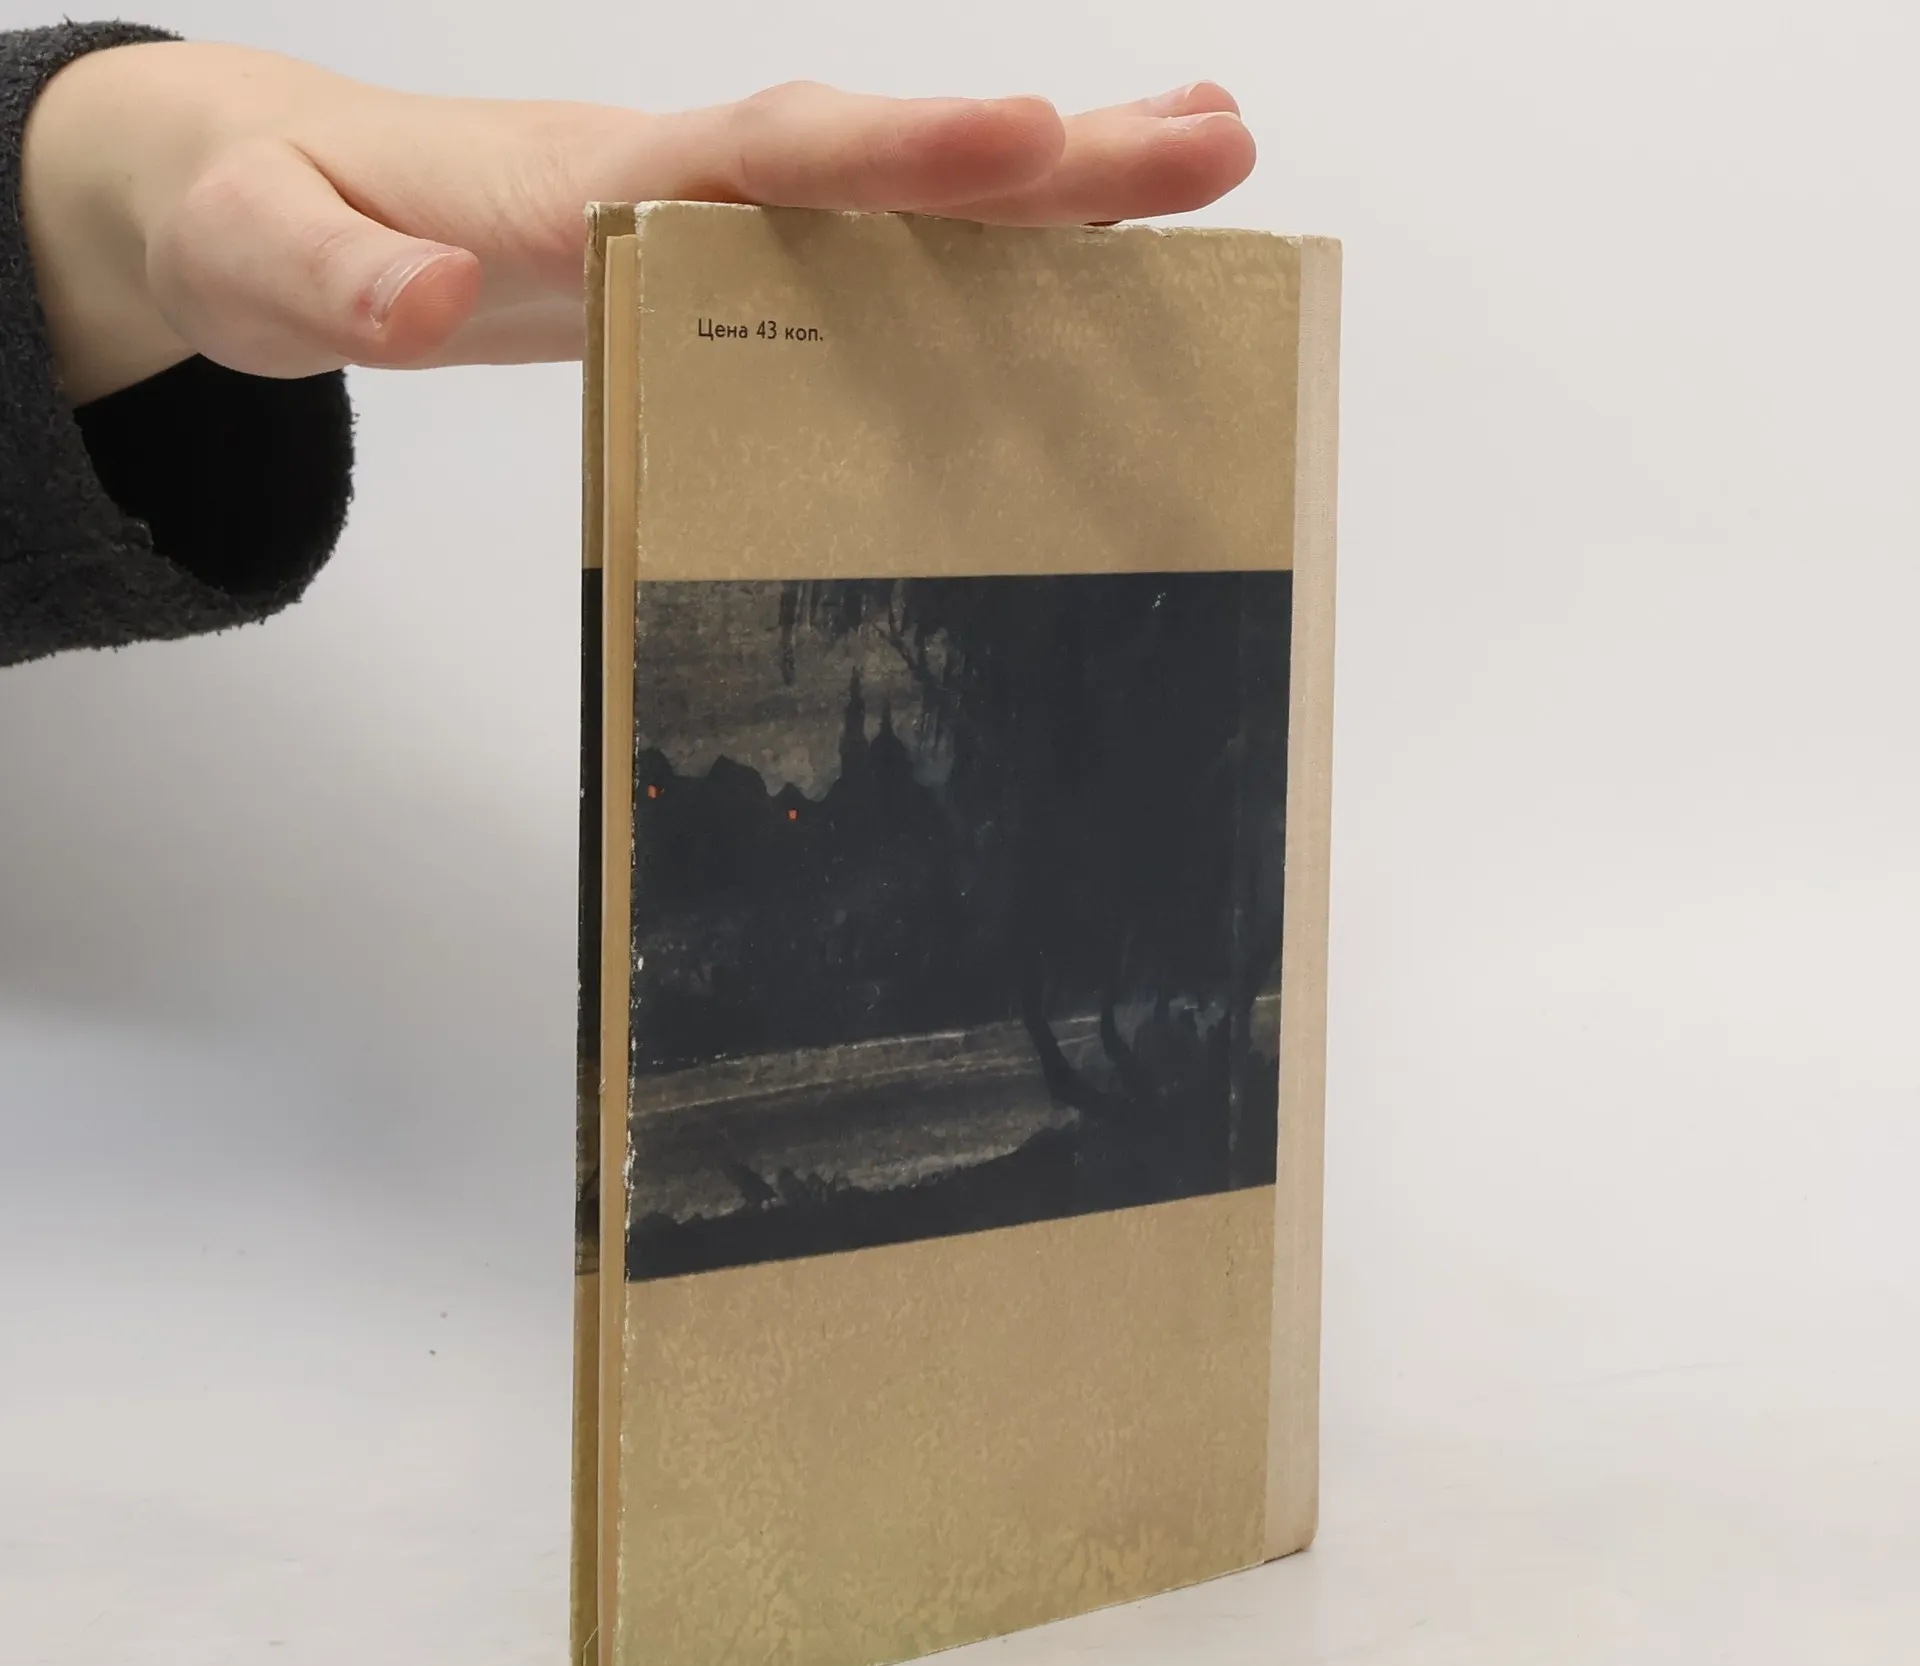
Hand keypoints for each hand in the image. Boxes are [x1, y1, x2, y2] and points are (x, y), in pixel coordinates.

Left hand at [22, 42, 1255, 404]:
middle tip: (1214, 141)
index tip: (1025, 136)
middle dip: (1051, 158)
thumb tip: (436, 301)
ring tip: (1210, 160)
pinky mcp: (730, 260)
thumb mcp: (266, 267)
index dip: (895, 155)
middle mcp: (684, 181)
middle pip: (886, 160)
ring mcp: (718, 218)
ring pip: (909, 197)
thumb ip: (342, 283)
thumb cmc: (272, 225)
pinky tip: (1083, 254)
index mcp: (591, 185)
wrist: (273, 196)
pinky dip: (987, 243)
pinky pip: (881, 249)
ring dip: (1061, 188)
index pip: (766, 158)